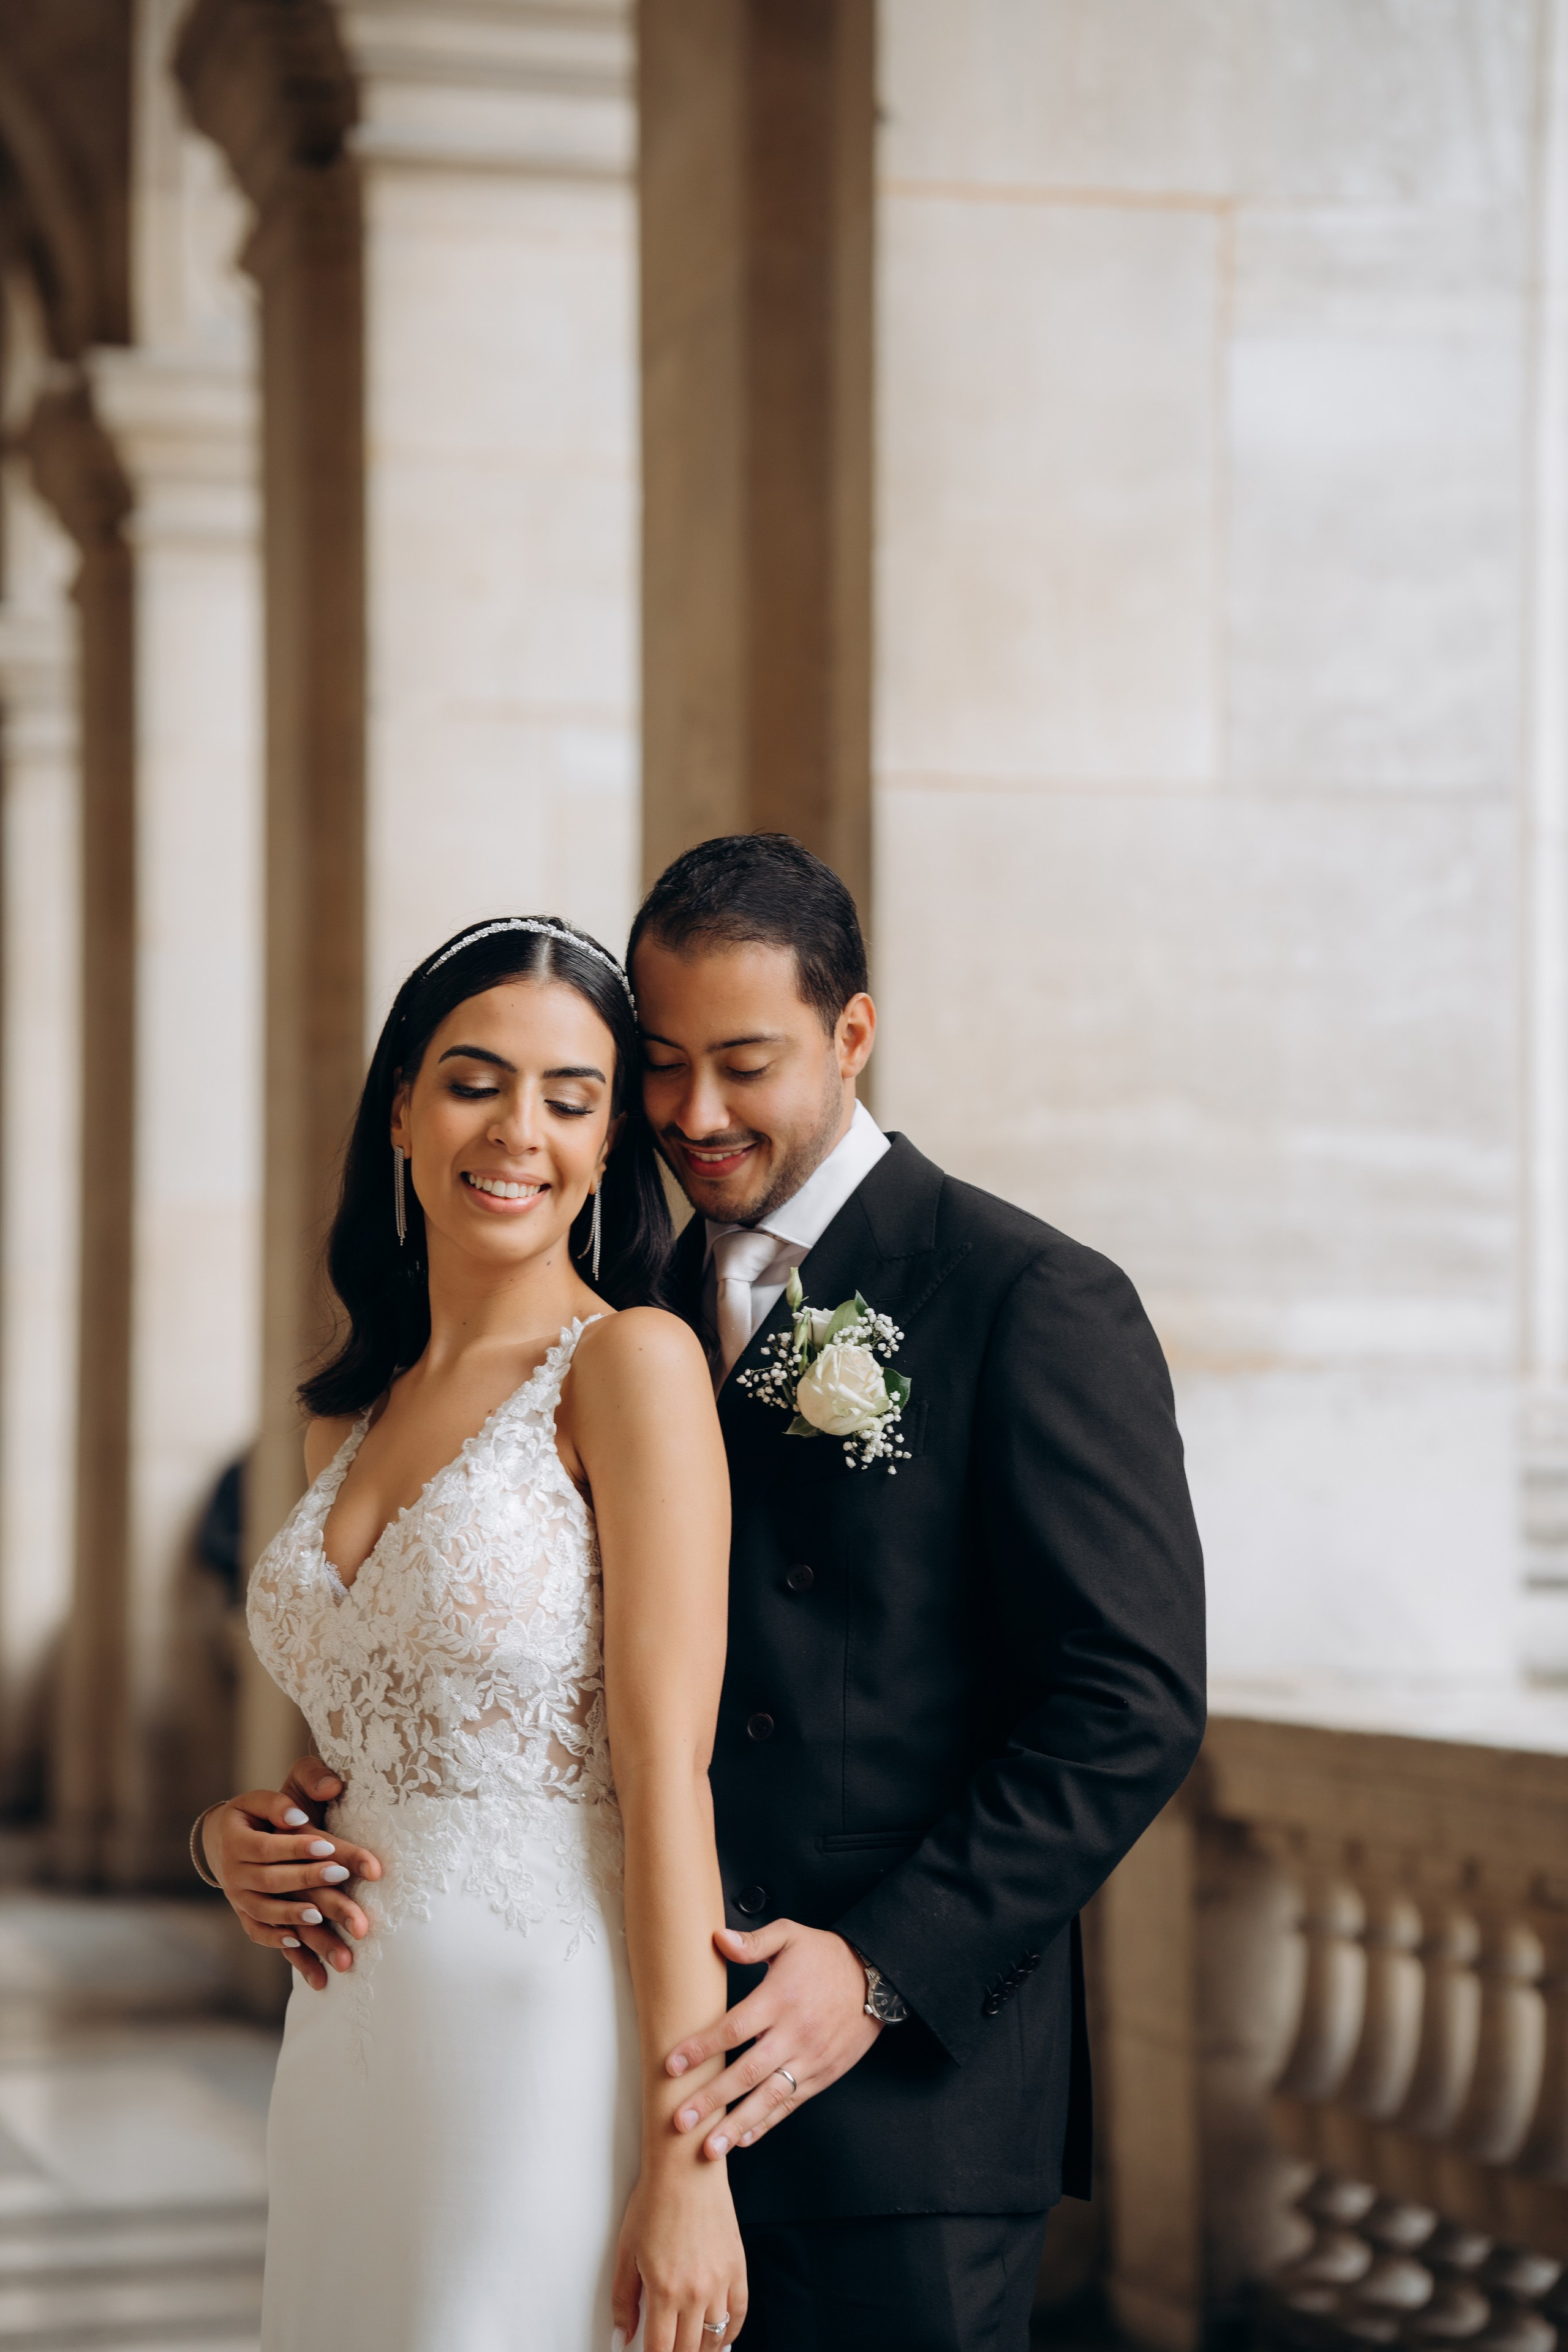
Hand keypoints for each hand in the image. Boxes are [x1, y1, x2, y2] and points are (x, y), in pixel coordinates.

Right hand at [201, 1756, 382, 1992]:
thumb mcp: (276, 1788)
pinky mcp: (247, 1915)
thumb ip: (305, 1779)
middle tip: (349, 1895)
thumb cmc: (261, 1810)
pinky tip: (303, 1954)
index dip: (300, 1849)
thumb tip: (332, 1786)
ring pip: (269, 1914)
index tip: (332, 1852)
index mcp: (239, 1838)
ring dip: (299, 1924)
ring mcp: (240, 1898)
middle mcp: (235, 1872)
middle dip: (314, 1889)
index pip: (272, 1846)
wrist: (224, 1839)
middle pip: (275, 1883)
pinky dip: (279, 1944)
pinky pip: (260, 1933)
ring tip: (328, 1930)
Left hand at [611, 2153, 746, 2350]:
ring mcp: (720, 2280)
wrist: (686, 2168)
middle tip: (667, 2351)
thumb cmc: (654, 2203)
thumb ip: (622, 2300)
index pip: (660, 2350)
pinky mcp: (737, 2268)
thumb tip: (621, 2337)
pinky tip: (719, 2336)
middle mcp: (695, 2290)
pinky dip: (729, 2332)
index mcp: (664, 2289)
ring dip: (701, 2351)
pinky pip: (738, 2314)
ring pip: (713, 2338)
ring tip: (690, 2349)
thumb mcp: (627, 2252)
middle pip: (687, 2350)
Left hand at [665, 1922, 878, 2159]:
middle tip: (680, 2120)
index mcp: (779, 1999)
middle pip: (745, 2072)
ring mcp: (809, 2058)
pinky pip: (790, 2103)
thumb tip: (718, 1939)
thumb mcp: (790, 1935)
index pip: (733, 2029)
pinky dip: (767, 2123)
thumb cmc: (826, 1956)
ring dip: (737, 2124)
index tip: (672, 2066)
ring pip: (768, 2097)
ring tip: (709, 2149)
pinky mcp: (822, 2074)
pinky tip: (744, 2138)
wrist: (876, 1978)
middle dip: (711, 2100)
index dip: (701, 2049)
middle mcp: (793, 2033)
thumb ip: (753, 1941)